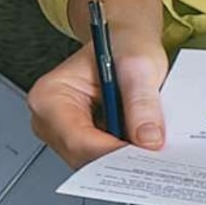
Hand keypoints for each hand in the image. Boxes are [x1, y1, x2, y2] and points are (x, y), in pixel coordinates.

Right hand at [27, 0, 168, 165]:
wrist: (125, 41)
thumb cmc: (123, 45)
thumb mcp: (139, 65)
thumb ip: (142, 102)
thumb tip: (147, 140)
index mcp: (50, 95)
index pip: (78, 139)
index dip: (113, 154)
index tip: (144, 159)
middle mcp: (49, 119)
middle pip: (84, 157)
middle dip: (121, 162)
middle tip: (156, 162)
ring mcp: (64, 133)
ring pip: (94, 163)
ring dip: (125, 161)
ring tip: (152, 153)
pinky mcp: (82, 140)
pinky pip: (103, 159)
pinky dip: (125, 157)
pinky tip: (144, 150)